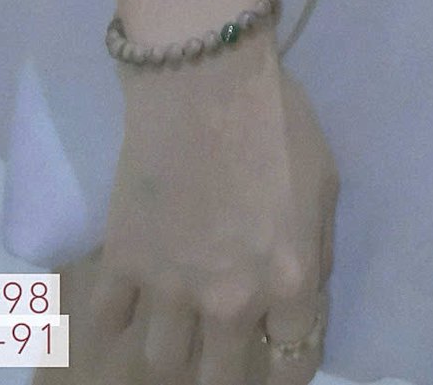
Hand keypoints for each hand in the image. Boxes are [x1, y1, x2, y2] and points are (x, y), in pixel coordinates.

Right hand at [82, 28, 339, 384]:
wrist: (204, 77)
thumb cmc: (276, 119)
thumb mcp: (324, 183)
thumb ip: (316, 249)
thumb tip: (301, 292)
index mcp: (288, 280)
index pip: (292, 363)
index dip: (285, 363)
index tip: (275, 352)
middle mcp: (229, 301)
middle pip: (219, 380)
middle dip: (222, 372)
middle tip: (218, 351)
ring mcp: (170, 287)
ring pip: (161, 363)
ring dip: (171, 351)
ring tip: (174, 330)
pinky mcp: (122, 262)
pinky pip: (107, 323)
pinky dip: (113, 322)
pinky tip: (124, 308)